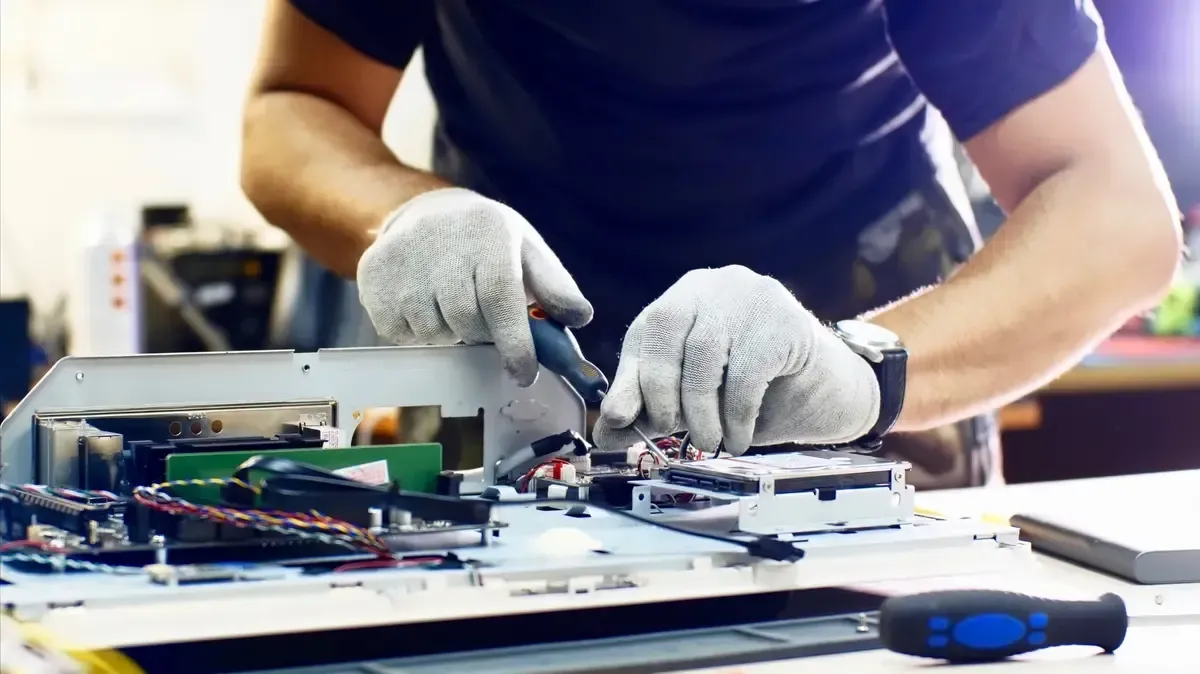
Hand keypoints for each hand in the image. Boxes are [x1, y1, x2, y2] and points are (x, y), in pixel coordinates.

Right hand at [357, 188, 591, 385]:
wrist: (425, 212)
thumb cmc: (487, 242)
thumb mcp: (527, 251)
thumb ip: (555, 286)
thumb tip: (580, 318)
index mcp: (488, 232)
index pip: (500, 298)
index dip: (514, 343)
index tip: (524, 373)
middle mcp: (440, 240)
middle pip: (466, 321)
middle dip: (482, 337)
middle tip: (485, 327)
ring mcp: (401, 258)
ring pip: (432, 332)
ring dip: (450, 335)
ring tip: (454, 308)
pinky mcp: (372, 274)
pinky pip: (399, 332)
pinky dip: (417, 333)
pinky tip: (425, 305)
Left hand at [594, 265, 880, 453]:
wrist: (825, 391)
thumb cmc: (752, 391)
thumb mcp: (693, 399)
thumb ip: (649, 409)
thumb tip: (605, 433)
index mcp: (682, 299)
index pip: (646, 333)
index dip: (631, 380)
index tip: (623, 422)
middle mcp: (712, 286)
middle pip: (668, 335)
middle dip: (664, 395)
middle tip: (674, 434)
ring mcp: (750, 297)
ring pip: (704, 356)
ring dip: (702, 411)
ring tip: (710, 443)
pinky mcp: (784, 320)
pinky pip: (746, 373)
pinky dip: (736, 415)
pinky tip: (739, 437)